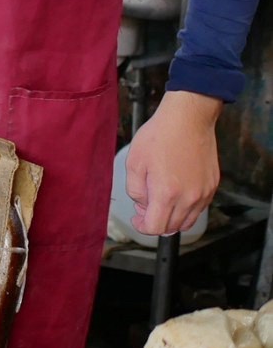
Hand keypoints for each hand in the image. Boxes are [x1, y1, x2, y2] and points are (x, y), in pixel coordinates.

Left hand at [126, 91, 221, 235]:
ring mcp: (204, 193)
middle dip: (155, 221)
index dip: (142, 226)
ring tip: (160, 199)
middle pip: (172, 228)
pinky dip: (186, 208)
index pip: (155, 227)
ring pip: (187, 222)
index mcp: (166, 193)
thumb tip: (143, 205)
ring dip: (172, 218)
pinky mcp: (212, 186)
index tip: (137, 218)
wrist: (188, 119)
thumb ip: (135, 190)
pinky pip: (198, 208)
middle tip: (145, 206)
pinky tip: (175, 192)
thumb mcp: (134, 162)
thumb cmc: (159, 136)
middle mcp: (189, 198)